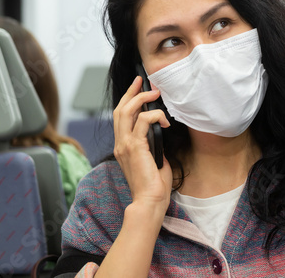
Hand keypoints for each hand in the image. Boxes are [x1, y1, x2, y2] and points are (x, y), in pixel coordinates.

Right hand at [113, 76, 171, 212]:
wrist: (149, 202)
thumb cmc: (153, 186)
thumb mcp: (153, 159)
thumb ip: (153, 145)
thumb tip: (161, 132)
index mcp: (123, 147)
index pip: (121, 118)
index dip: (128, 101)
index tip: (138, 89)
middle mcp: (120, 144)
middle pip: (120, 109)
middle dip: (132, 92)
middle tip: (143, 82)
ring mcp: (125, 145)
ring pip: (127, 111)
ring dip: (142, 99)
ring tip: (155, 93)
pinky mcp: (134, 147)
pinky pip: (143, 121)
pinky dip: (155, 116)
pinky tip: (165, 121)